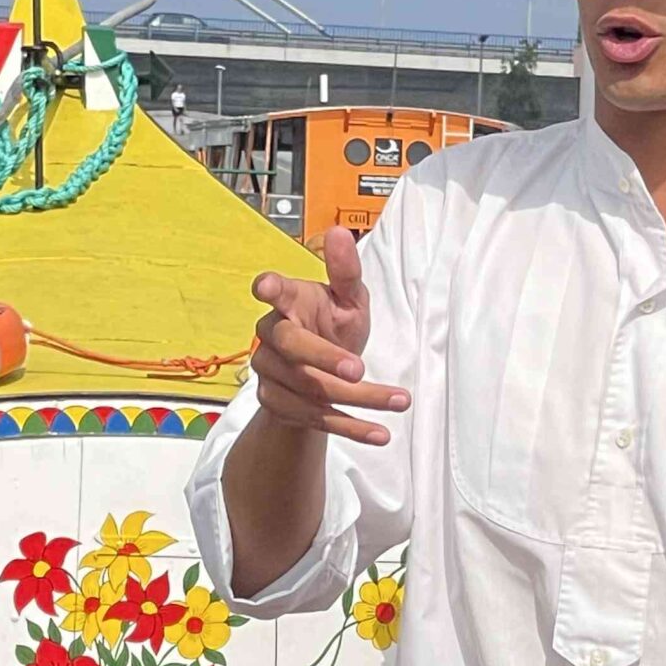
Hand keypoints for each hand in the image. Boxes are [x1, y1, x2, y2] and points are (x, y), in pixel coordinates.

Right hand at [247, 226, 407, 445]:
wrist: (323, 375)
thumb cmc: (334, 326)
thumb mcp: (349, 299)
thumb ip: (345, 271)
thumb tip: (339, 232)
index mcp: (288, 302)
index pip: (273, 292)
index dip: (269, 288)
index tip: (266, 287)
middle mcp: (271, 336)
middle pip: (290, 346)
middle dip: (323, 357)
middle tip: (358, 368)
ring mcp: (270, 372)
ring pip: (309, 389)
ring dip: (358, 399)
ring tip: (399, 401)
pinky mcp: (277, 404)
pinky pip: (314, 418)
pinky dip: (351, 427)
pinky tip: (381, 433)